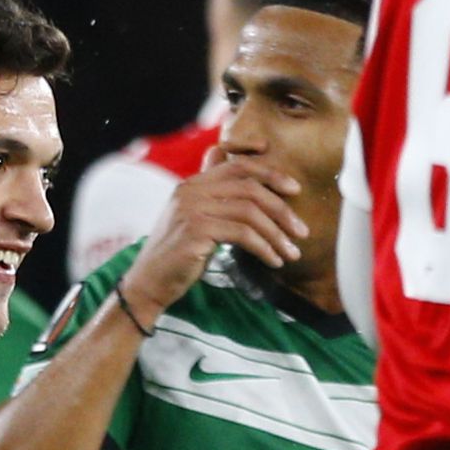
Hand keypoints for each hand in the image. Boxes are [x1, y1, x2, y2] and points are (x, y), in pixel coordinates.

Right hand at [130, 157, 305, 315]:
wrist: (148, 283)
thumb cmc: (176, 254)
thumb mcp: (194, 218)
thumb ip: (213, 195)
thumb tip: (234, 169)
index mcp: (193, 184)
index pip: (238, 166)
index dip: (270, 173)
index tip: (294, 190)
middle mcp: (191, 191)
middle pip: (250, 188)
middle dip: (281, 209)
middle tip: (301, 231)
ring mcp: (192, 210)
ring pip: (250, 212)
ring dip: (277, 234)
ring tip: (291, 253)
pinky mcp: (196, 232)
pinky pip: (242, 234)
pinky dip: (264, 248)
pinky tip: (273, 261)